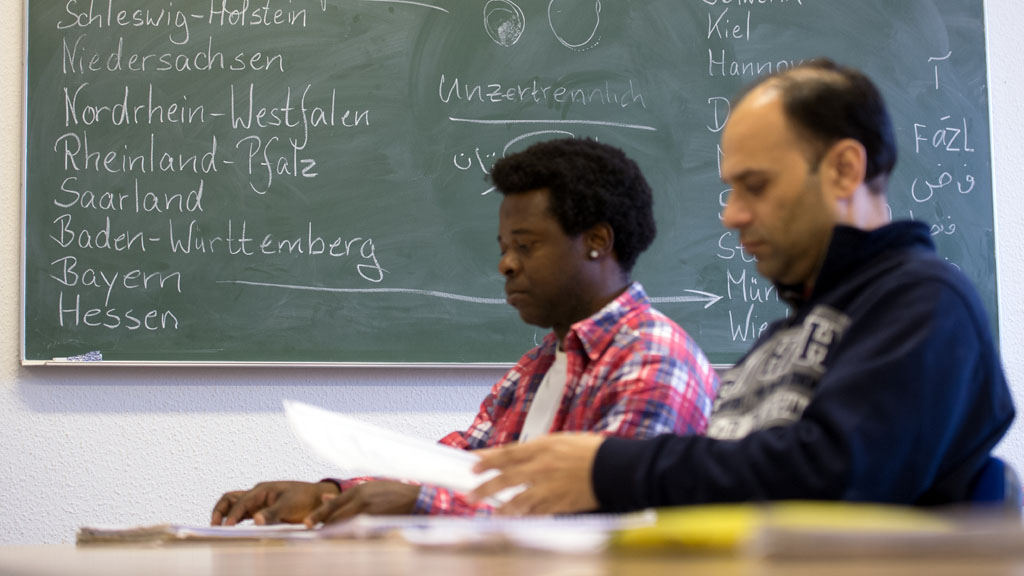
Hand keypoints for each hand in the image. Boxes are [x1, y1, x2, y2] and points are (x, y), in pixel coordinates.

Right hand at [210, 480, 338, 525]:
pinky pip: (243, 514)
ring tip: (218, 529)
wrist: (317, 499)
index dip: (232, 515)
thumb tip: (256, 521)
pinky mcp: (261, 511)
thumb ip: (272, 513)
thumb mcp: (289, 505)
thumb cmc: (304, 498)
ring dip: (225, 515)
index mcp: (262, 489)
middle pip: (230, 499)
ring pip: (234, 506)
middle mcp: (256, 494)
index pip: (241, 501)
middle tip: (214, 526)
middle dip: (219, 510)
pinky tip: (232, 530)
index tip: (227, 528)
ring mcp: (258, 502)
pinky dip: (235, 520)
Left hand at [304, 480, 420, 526]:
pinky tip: (345, 539)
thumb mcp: (368, 488)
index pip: (332, 504)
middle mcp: (361, 500)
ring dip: (335, 532)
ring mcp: (369, 512)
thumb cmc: (392, 492)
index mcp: (358, 490)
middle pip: (336, 517)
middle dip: (325, 526)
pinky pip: (358, 532)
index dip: (318, 514)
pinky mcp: (377, 522)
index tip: (306, 524)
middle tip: (316, 533)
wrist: (415, 498)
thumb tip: (324, 498)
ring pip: (345, 525)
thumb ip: (347, 495)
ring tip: (326, 537)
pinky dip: (349, 536)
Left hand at [469, 433, 604, 514]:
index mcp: (541, 447)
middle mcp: (541, 467)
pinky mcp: (558, 504)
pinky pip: (536, 512)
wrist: (613, 468)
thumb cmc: (590, 451)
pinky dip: (526, 515)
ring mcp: (548, 487)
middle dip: (484, 488)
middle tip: (470, 495)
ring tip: (494, 512)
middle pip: (505, 479)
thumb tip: (519, 458)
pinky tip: (519, 517)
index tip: (473, 466)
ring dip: (503, 508)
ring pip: (517, 501)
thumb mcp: (560, 440)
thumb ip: (538, 450)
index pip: (506, 454)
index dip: (486, 461)